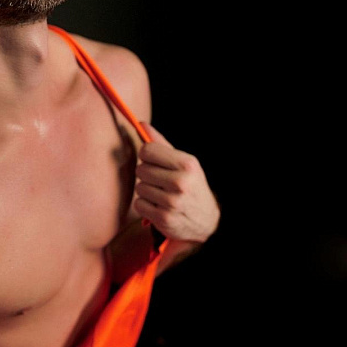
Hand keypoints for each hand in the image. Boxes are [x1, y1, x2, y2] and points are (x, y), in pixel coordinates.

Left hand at [134, 124, 219, 243]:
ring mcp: (172, 202)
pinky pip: (138, 204)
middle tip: (160, 181)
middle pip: (141, 169)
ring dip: (146, 191)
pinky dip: (145, 206)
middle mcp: (181, 182)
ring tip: (162, 195)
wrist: (207, 222)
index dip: (146, 155)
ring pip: (139, 188)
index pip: (147, 150)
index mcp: (187, 164)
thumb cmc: (191, 186)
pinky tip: (158, 206)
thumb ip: (161, 144)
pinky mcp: (164, 218)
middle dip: (147, 175)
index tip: (153, 161)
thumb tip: (140, 124)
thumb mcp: (184, 163)